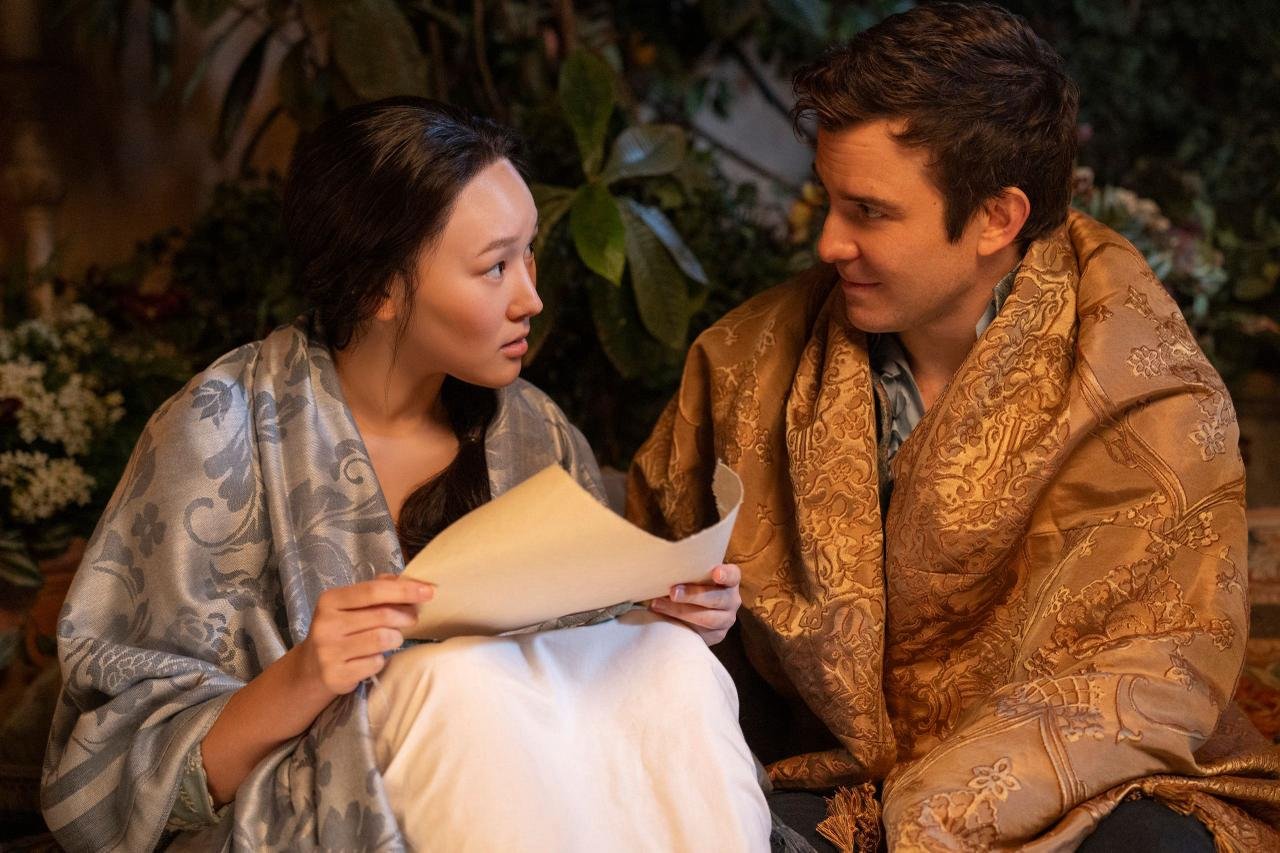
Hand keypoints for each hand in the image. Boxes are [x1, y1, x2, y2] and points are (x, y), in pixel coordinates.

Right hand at [295, 573, 432, 695]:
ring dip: (396, 638)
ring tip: (392, 638)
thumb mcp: (350, 605)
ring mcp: (329, 651)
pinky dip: (382, 659)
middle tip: (411, 619)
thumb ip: (376, 589)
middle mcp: (326, 624)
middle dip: (405, 617)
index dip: (404, 590)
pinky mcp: (336, 674)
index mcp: (330, 600)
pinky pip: (376, 663)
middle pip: (382, 616)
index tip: (428, 591)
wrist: (311, 668)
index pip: (373, 591)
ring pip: (382, 640)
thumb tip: (407, 580)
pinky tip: (374, 657)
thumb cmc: (340, 630)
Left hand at [648, 563, 740, 644]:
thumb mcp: (693, 574)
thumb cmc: (692, 583)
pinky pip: (702, 634)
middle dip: (693, 595)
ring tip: (659, 605)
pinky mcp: (717, 635)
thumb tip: (663, 568)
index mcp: (730, 580)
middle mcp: (732, 599)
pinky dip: (681, 626)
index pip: (732, 575)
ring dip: (681, 612)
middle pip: (717, 598)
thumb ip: (687, 571)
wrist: (695, 607)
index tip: (715, 573)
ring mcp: (727, 619)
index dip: (725, 574)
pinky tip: (665, 619)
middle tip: (673, 593)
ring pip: (709, 619)